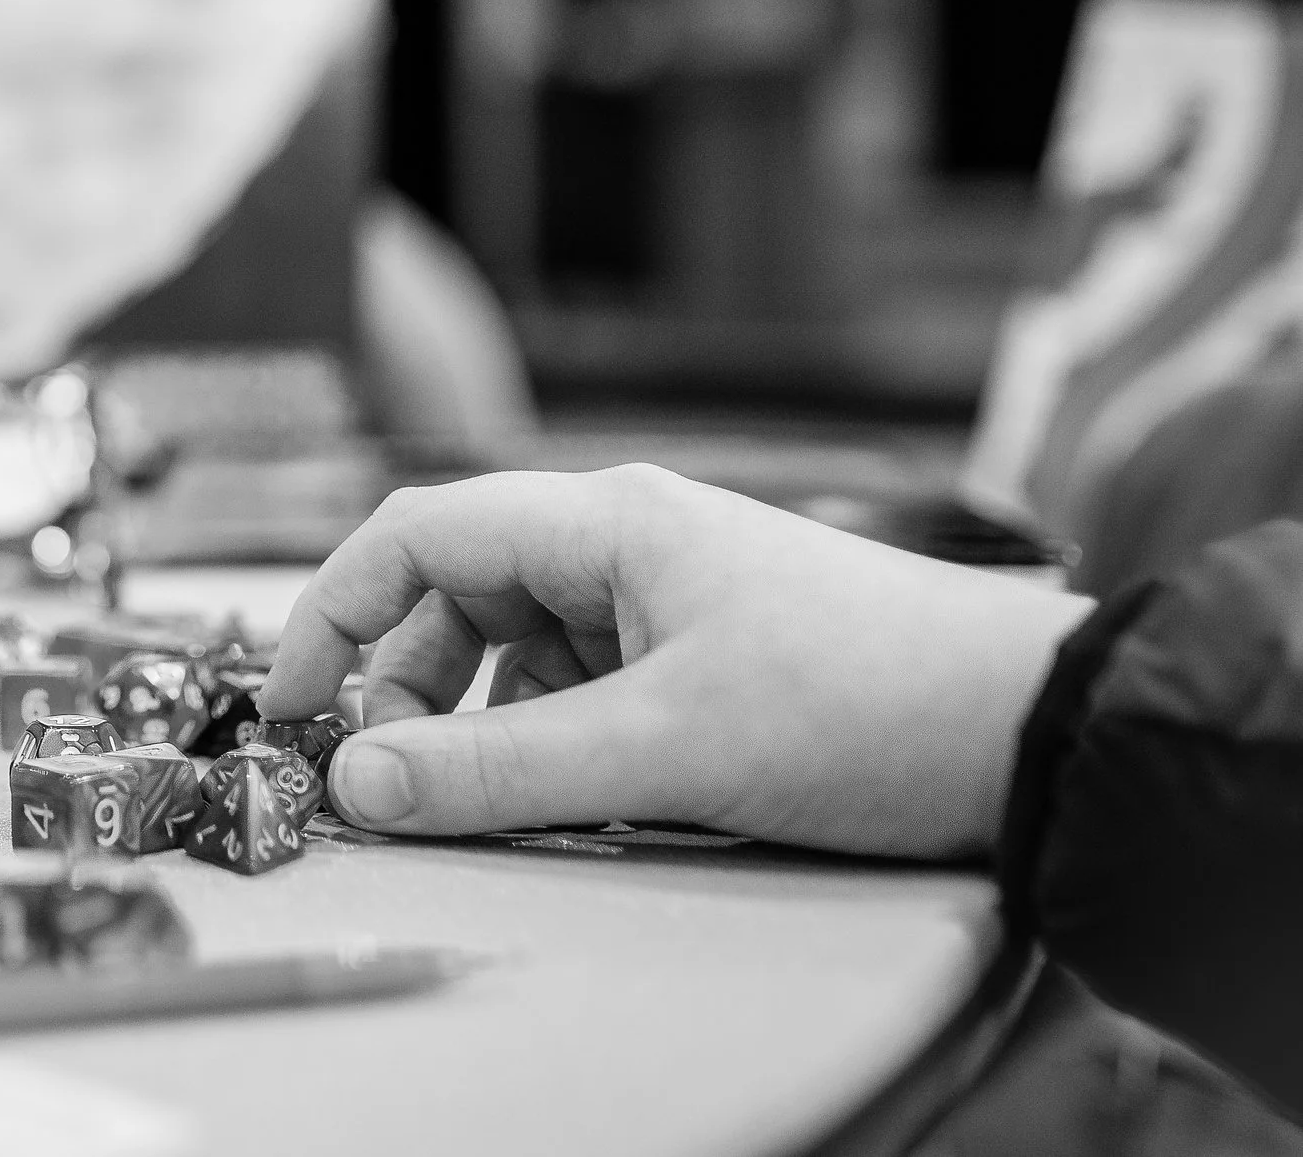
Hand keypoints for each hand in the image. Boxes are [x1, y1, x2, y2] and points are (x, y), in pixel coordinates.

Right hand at [258, 466, 1093, 857]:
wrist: (1033, 731)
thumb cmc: (867, 703)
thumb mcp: (664, 748)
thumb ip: (499, 772)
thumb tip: (361, 783)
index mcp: (605, 521)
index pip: (415, 535)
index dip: (333, 613)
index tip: (290, 704)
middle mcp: (624, 544)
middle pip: (456, 598)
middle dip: (407, 689)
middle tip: (397, 784)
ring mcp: (664, 599)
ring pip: (516, 652)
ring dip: (483, 725)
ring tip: (499, 801)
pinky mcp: (701, 656)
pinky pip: (581, 689)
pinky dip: (552, 742)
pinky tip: (579, 798)